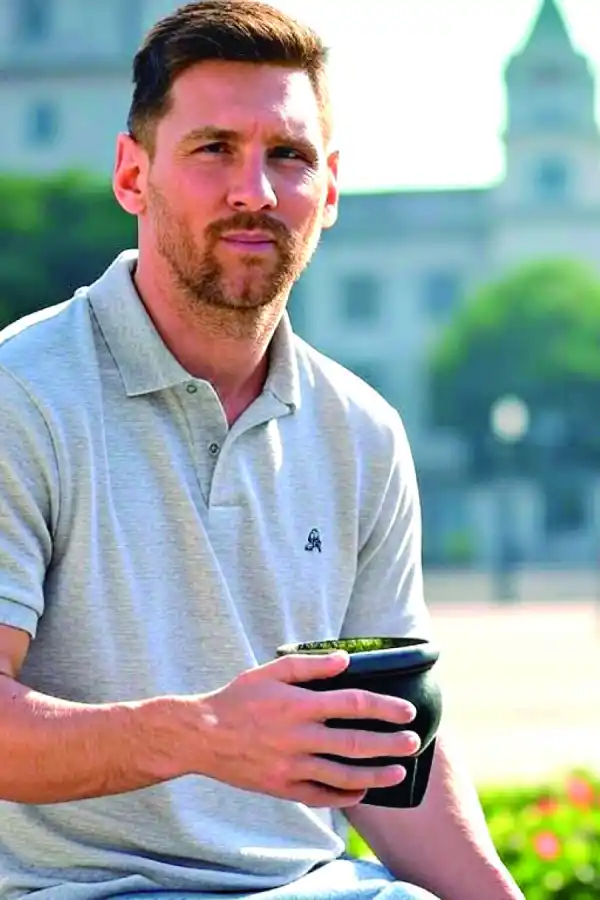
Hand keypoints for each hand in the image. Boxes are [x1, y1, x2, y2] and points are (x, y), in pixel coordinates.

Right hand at [182, 652, 418, 807]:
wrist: (201, 736)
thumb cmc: (238, 698)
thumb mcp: (270, 672)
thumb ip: (310, 666)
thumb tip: (346, 660)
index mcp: (299, 704)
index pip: (354, 703)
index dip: (385, 707)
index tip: (407, 710)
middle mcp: (299, 737)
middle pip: (356, 742)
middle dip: (390, 743)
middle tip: (413, 743)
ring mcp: (291, 766)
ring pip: (344, 774)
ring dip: (376, 774)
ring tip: (399, 772)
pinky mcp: (283, 787)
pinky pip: (321, 795)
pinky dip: (345, 795)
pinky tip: (363, 791)